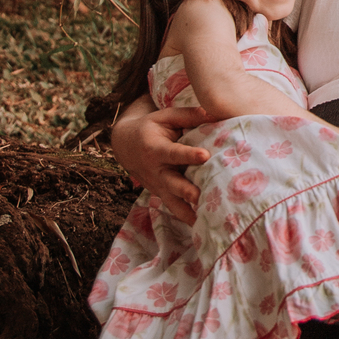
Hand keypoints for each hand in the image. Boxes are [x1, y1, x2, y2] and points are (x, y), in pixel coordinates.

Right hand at [111, 104, 210, 224]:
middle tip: (200, 196)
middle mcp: (156, 170)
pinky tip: (202, 226)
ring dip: (186, 213)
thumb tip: (212, 112)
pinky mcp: (161, 194)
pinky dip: (186, 217)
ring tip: (204, 221)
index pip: (174, 152)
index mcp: (155, 148)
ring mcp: (158, 185)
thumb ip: (188, 116)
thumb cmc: (151, 127)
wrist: (125, 145)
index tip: (205, 155)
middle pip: (172, 183)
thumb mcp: (165, 117)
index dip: (188, 154)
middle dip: (186, 191)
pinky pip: (174, 208)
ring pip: (172, 202)